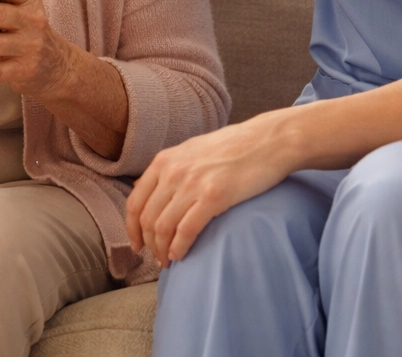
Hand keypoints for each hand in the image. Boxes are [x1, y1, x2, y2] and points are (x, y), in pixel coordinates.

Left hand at [126, 113, 295, 265]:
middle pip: (148, 219)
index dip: (133, 229)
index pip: (135, 202)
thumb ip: (170, 168)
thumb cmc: (234, 147)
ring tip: (169, 261)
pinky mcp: (213, 196)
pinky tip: (181, 256)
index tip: (138, 245)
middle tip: (158, 258)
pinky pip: (186, 231)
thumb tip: (148, 188)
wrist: (268, 140)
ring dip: (163, 250)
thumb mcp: (192, 150)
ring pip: (163, 228)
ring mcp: (192, 183)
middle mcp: (173, 171)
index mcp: (164, 160)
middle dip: (150, 244)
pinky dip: (179, 248)